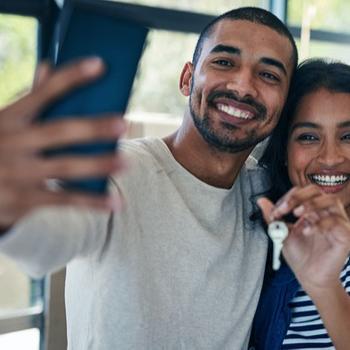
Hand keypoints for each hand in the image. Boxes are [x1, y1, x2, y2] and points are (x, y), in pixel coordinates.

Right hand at [0, 58, 126, 228]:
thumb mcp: (2, 122)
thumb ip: (28, 99)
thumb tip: (48, 66)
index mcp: (9, 118)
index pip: (43, 93)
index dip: (71, 78)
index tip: (99, 65)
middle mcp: (13, 143)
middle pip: (59, 132)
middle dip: (92, 128)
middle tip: (123, 124)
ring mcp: (18, 172)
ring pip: (66, 167)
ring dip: (98, 165)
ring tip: (126, 163)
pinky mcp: (23, 199)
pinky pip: (64, 199)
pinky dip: (91, 202)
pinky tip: (115, 202)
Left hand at [258, 185, 349, 293]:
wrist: (309, 277)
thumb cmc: (299, 255)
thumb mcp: (281, 232)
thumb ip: (272, 216)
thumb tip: (261, 200)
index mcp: (311, 210)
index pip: (302, 191)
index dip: (288, 197)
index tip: (276, 211)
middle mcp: (325, 213)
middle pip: (316, 190)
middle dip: (298, 197)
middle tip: (286, 209)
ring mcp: (337, 223)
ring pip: (331, 200)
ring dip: (311, 205)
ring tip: (297, 215)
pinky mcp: (345, 235)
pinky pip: (337, 221)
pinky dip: (319, 223)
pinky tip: (306, 232)